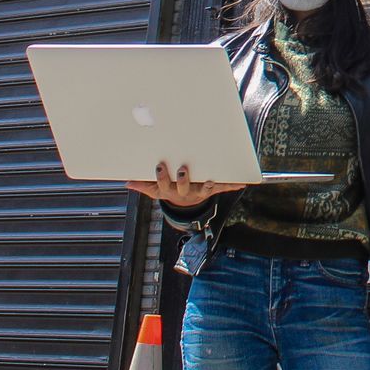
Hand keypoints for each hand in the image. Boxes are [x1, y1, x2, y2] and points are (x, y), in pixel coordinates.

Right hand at [125, 161, 247, 206]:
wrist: (185, 204)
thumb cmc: (169, 190)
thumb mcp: (155, 190)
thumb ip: (143, 185)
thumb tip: (127, 182)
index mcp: (170, 191)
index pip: (164, 184)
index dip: (162, 177)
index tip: (160, 165)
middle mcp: (185, 193)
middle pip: (183, 187)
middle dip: (183, 179)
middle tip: (182, 169)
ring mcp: (199, 192)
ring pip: (204, 189)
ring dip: (208, 185)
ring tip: (211, 180)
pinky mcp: (211, 190)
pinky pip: (221, 188)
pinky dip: (231, 185)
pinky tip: (241, 183)